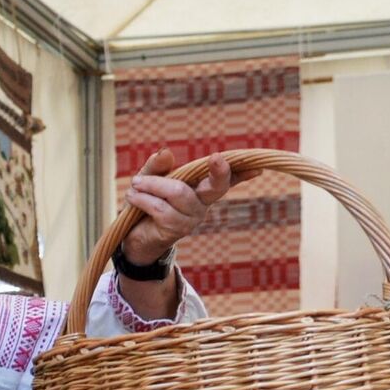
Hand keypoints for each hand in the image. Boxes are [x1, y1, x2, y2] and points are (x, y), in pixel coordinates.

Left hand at [122, 149, 231, 264]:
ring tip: (134, 185)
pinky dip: (143, 199)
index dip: (241, 173)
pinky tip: (132, 198)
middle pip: (217, 186)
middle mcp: (202, 203)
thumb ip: (157, 167)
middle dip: (220, 172)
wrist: (133, 238)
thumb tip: (165, 152)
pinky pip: (161, 208)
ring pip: (179, 193)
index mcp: (201, 188)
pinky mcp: (177, 229)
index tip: (257, 167)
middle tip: (217, 157)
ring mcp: (191, 218)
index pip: (226, 180)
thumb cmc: (145, 205)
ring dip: (152, 185)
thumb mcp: (149, 180)